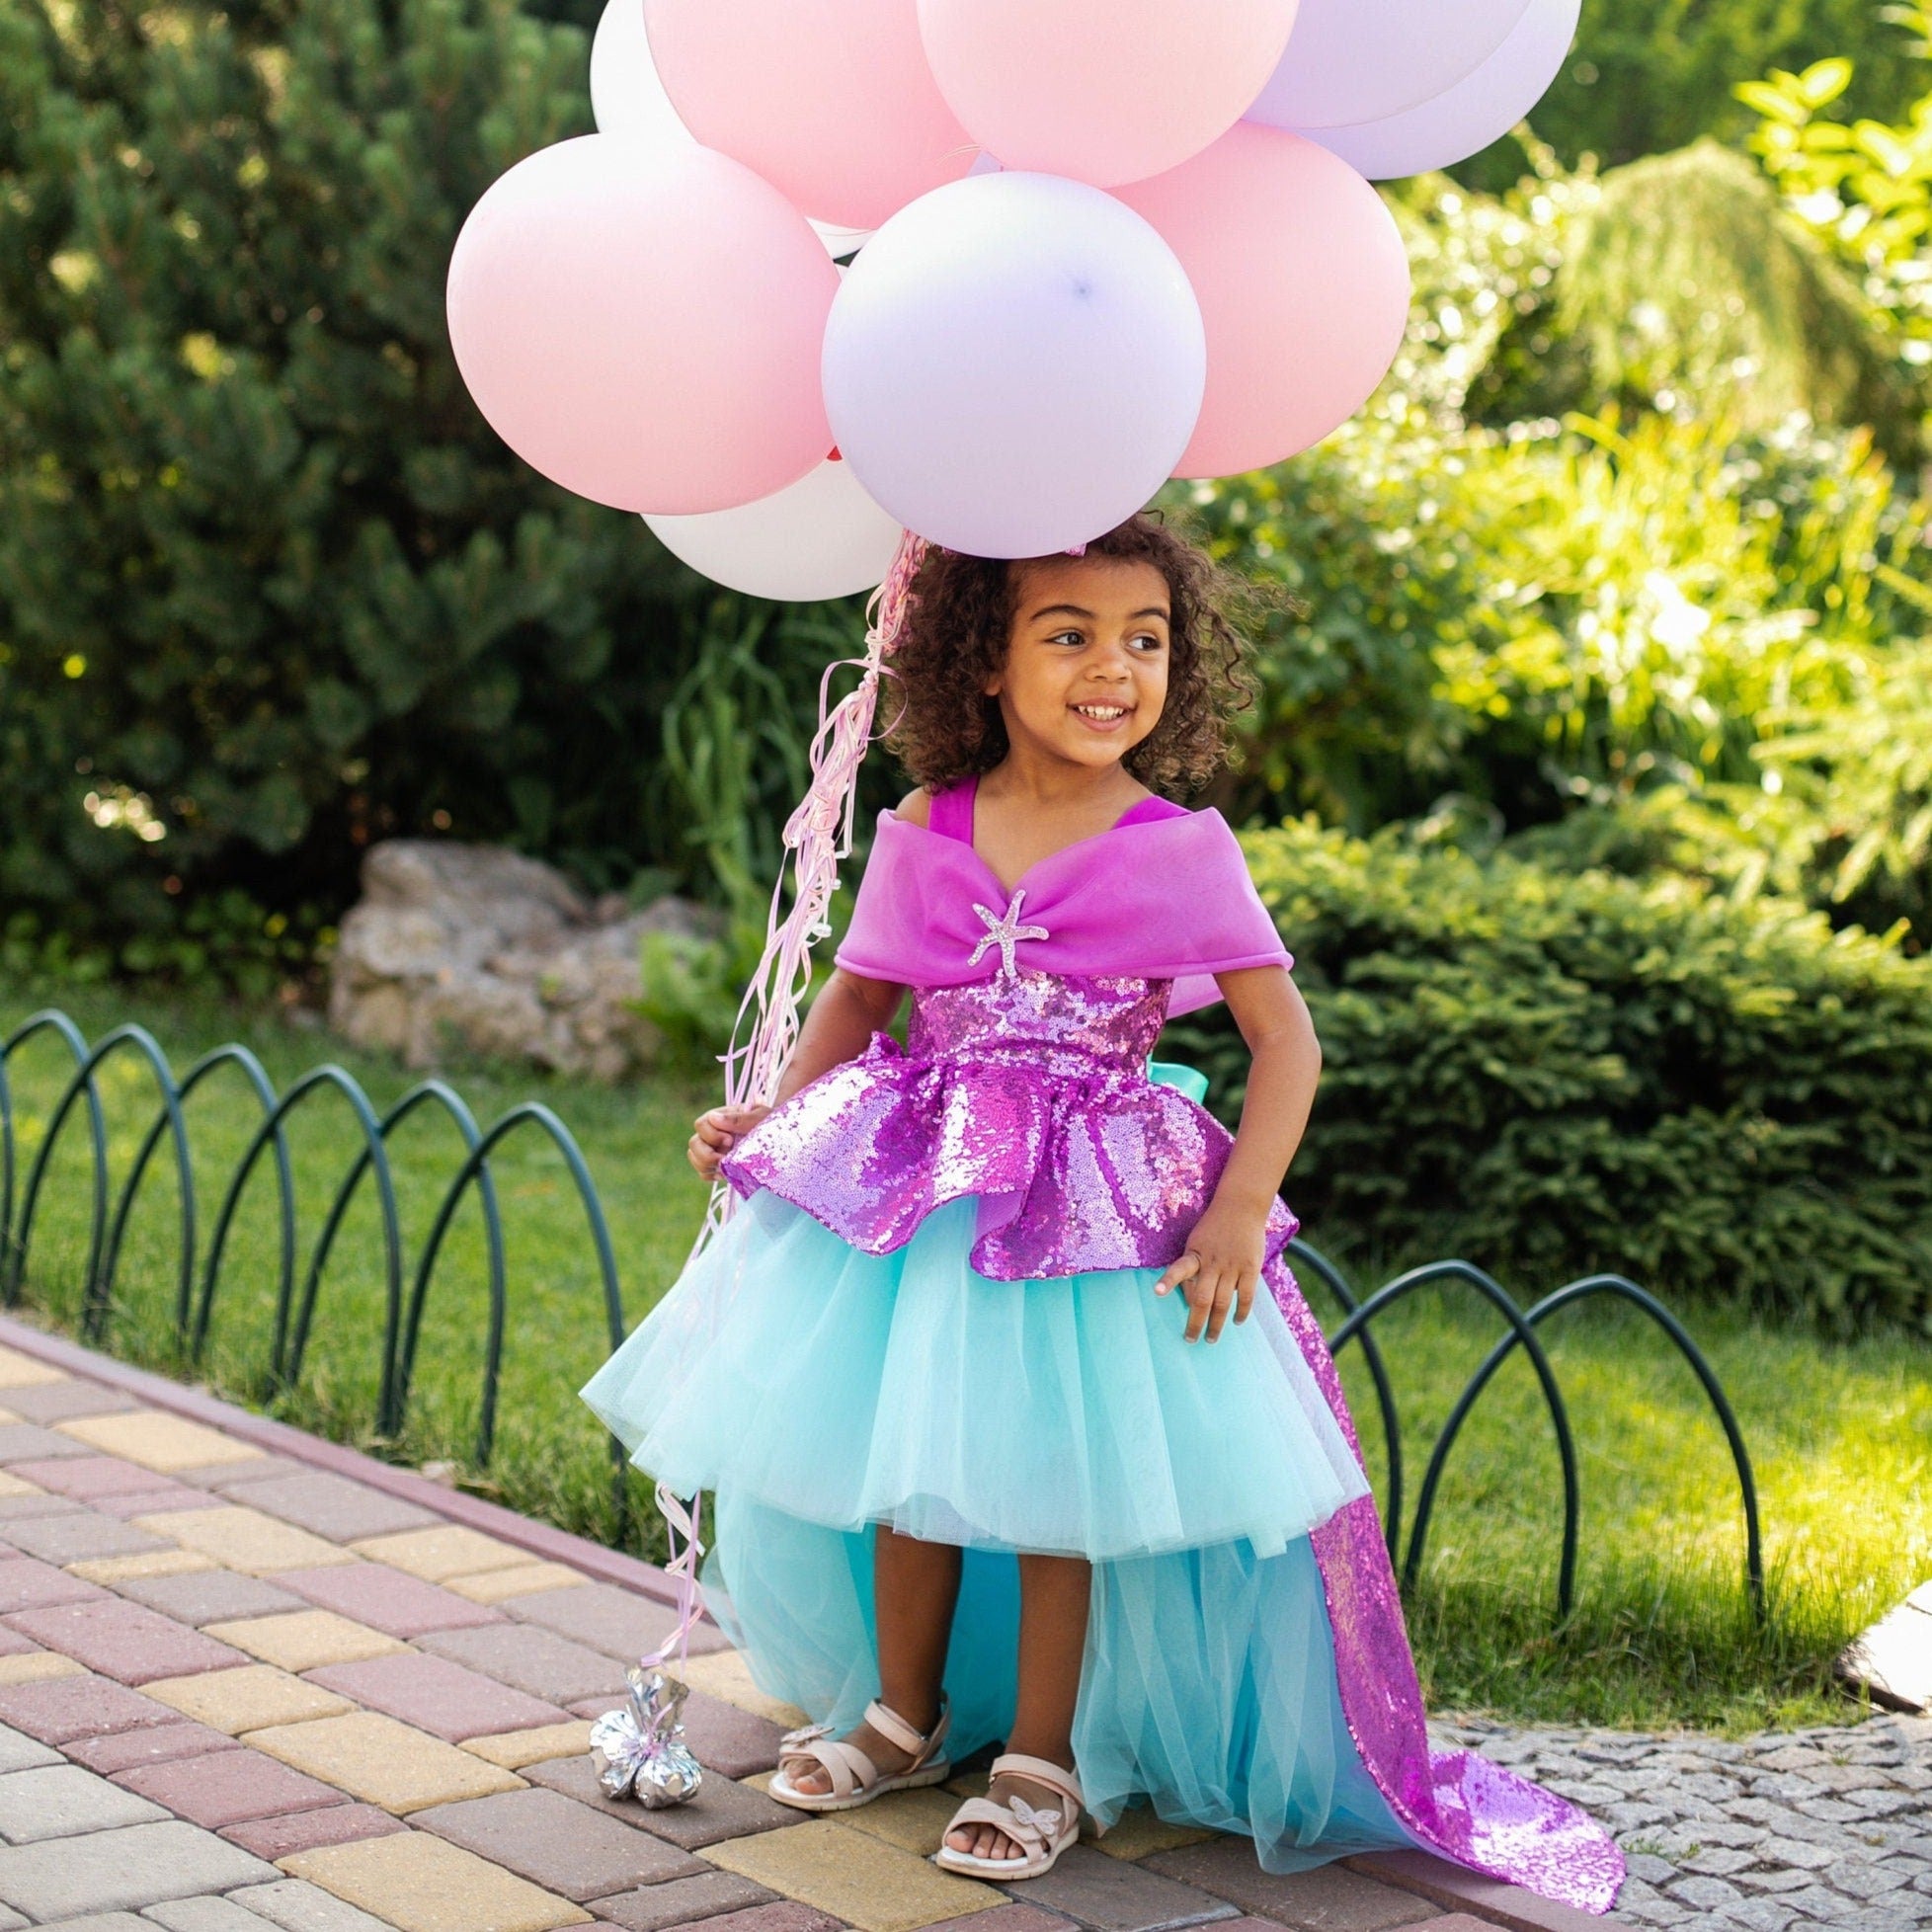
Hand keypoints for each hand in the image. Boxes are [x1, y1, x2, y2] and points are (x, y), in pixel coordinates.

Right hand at [688, 1104, 770, 1179]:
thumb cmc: (774, 1124)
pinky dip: (710, 1175)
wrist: (785, 1140)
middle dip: (706, 1153)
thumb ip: (740, 1119)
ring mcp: (715, 1148)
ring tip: (724, 1167)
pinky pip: (702, 1172)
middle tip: (725, 1158)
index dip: (711, 1135)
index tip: (730, 1141)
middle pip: (694, 1142)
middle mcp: (715, 1132)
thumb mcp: (761, 1118)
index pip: (702, 1124)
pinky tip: (724, 1176)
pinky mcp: (718, 1164)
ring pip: (694, 1157)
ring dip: (706, 1165)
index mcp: (723, 1117)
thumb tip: (715, 1118)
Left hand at [1155, 1197, 1266, 1342]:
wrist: (1240, 1206)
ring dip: (1216, 1324)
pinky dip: (1241, 1311)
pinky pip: (1246, 1296)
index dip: (1169, 1281)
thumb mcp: (1195, 1242)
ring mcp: (1232, 1266)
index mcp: (1195, 1254)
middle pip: (1202, 1299)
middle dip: (1195, 1322)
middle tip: (1190, 1339)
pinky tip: (1237, 1322)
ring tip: (1211, 1338)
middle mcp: (1212, 1262)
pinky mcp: (1250, 1268)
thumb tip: (1188, 1299)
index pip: (1179, 1268)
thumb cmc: (1213, 1228)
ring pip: (1223, 1303)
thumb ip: (1192, 1268)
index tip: (1157, 1293)